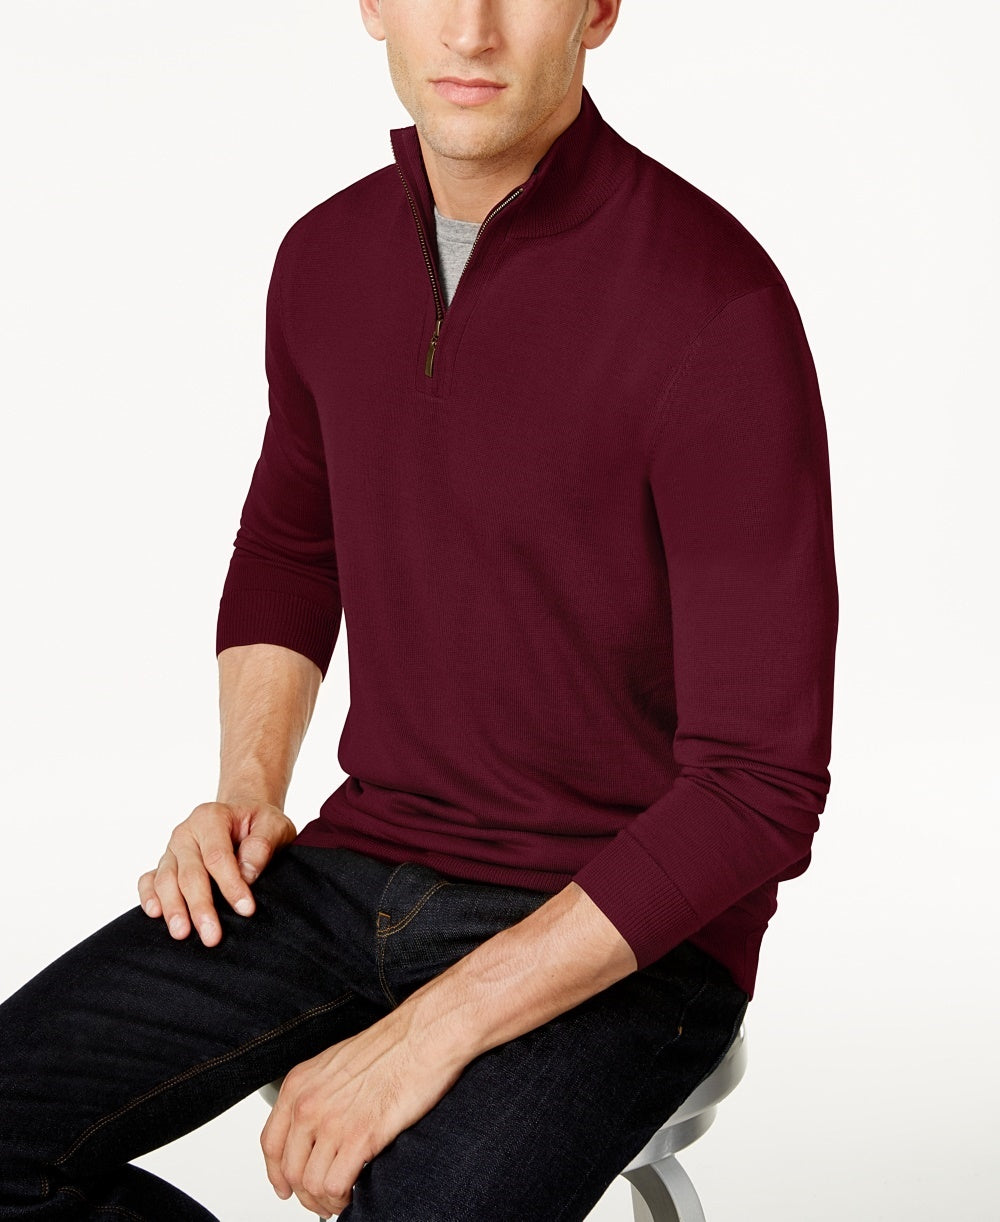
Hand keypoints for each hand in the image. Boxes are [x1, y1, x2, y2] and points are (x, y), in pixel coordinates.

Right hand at [137, 801, 295, 945]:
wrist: (243, 816)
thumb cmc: (258, 822)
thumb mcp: (273, 825)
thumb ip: (262, 845)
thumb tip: (247, 874)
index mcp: (211, 818)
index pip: (218, 856)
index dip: (231, 884)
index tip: (246, 910)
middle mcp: (186, 832)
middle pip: (189, 873)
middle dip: (200, 906)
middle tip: (212, 936)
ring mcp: (172, 849)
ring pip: (166, 880)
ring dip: (174, 908)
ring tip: (182, 933)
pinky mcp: (165, 864)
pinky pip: (149, 880)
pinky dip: (149, 896)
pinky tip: (154, 914)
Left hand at [261, 1007, 467, 1217]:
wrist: (423, 1036)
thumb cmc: (392, 1046)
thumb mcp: (337, 1064)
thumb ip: (319, 1094)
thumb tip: (317, 1130)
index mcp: (299, 1084)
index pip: (271, 1143)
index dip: (277, 1174)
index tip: (287, 1187)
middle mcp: (308, 1104)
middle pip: (290, 1170)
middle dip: (305, 1193)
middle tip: (323, 1199)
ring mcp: (332, 1121)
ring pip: (310, 1184)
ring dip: (324, 1201)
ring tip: (341, 1199)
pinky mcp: (360, 1136)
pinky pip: (334, 1186)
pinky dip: (341, 1198)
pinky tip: (354, 1192)